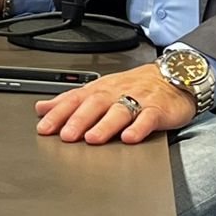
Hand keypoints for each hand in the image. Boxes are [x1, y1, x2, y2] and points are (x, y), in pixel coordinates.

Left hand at [34, 63, 197, 144]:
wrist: (173, 76)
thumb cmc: (134, 86)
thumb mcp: (100, 90)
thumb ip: (70, 100)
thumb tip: (42, 108)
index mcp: (100, 89)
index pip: (75, 99)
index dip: (59, 113)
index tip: (44, 128)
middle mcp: (116, 93)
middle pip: (95, 104)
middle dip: (78, 120)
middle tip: (66, 135)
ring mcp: (138, 100)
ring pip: (119, 111)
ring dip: (105, 125)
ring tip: (92, 138)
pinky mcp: (158, 110)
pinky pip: (148, 118)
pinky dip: (138, 128)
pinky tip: (129, 138)